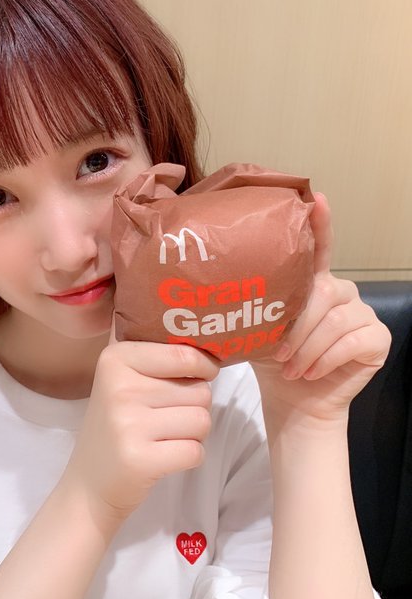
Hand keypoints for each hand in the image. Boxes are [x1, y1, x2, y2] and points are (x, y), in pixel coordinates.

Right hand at [63, 335, 218, 521]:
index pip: (184, 354)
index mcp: (115, 359)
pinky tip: (163, 457)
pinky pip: (196, 451)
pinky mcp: (140, 459)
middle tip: (164, 419)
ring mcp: (128, 424)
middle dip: (193, 407)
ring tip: (163, 437)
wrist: (88, 485)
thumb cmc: (116, 426)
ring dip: (193, 433)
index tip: (197, 376)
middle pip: (199, 390)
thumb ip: (157, 359)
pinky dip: (189, 457)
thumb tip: (211, 343)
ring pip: (202, 420)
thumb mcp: (122, 381)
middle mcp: (119, 387)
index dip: (203, 367)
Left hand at [251, 193, 390, 423]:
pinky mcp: (377, 337)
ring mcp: (363, 313)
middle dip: (297, 326)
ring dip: (307, 347)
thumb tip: (222, 293)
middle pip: (322, 292)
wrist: (295, 400)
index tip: (316, 198)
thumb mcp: (260, 331)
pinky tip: (310, 373)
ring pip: (335, 320)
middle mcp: (341, 291)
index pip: (319, 249)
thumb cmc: (274, 362)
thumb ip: (258, 307)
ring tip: (291, 368)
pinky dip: (325, 359)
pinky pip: (351, 341)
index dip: (320, 223)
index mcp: (312, 284)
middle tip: (278, 354)